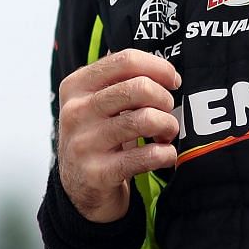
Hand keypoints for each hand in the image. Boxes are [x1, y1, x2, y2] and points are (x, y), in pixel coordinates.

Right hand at [56, 49, 182, 223]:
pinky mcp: (98, 172)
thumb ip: (118, 79)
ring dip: (168, 126)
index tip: (173, 80)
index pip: (125, 61)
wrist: (79, 188)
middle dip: (165, 99)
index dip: (159, 67)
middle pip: (138, 88)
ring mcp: (84, 143)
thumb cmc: (97, 136)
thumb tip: (156, 62)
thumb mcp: (96, 102)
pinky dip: (165, 154)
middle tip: (168, 110)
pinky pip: (146, 156)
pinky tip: (166, 154)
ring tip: (167, 133)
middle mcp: (76, 111)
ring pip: (145, 120)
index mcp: (76, 86)